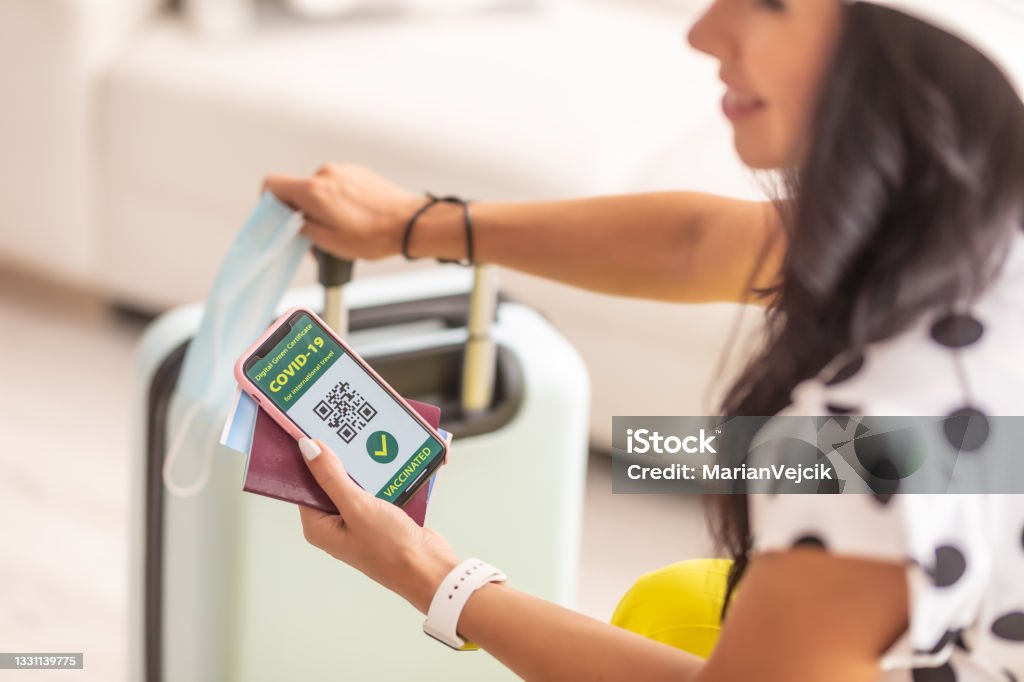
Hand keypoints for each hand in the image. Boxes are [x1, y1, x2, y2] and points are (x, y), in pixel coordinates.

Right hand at [263, 164, 422, 260]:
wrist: (410, 224)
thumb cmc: (374, 235)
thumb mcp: (328, 242)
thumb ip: (302, 228)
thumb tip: (295, 222)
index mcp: (313, 190)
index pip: (273, 184)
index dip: (269, 202)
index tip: (277, 218)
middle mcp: (326, 174)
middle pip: (299, 190)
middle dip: (303, 213)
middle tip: (317, 236)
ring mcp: (345, 171)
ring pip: (321, 190)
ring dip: (324, 209)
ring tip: (343, 231)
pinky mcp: (360, 174)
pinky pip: (339, 187)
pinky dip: (340, 202)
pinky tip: (356, 220)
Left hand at [295, 438, 460, 613]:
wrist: (430, 569)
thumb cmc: (389, 548)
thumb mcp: (357, 507)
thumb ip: (331, 477)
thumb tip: (308, 447)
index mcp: (319, 527)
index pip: (304, 485)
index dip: (308, 458)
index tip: (312, 429)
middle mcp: (336, 524)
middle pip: (330, 480)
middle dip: (339, 457)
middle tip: (345, 428)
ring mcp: (360, 520)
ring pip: (357, 481)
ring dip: (365, 464)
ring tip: (371, 438)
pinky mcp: (382, 515)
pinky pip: (377, 487)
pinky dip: (384, 473)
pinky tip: (391, 457)